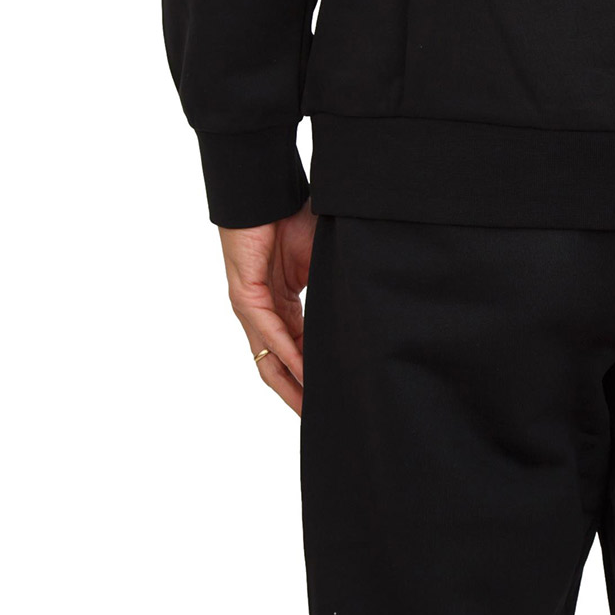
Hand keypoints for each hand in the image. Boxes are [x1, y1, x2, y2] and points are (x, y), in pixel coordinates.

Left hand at [219, 203, 316, 414]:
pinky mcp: (246, 298)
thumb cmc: (292, 217)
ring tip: (312, 411)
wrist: (267, 193)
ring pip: (271, 360)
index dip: (312, 376)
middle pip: (279, 367)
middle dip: (299, 395)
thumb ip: (335, 288)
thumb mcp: (322, 260)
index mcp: (282, 305)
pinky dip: (289, 357)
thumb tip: (368, 304)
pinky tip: (305, 374)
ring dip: (291, 387)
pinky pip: (271, 335)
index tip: (333, 398)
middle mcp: (264, 314)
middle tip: (321, 421)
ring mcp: (252, 309)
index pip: (297, 352)